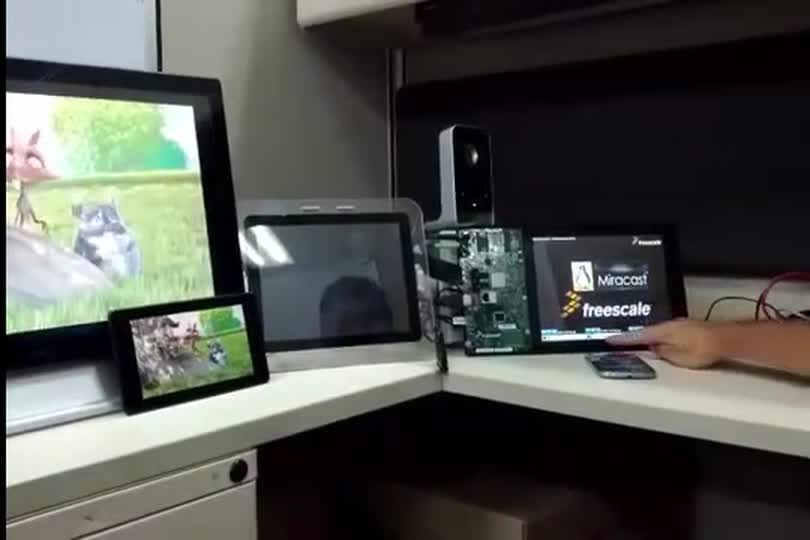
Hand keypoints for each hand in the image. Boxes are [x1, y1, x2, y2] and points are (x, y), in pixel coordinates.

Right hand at [607, 319, 721, 369]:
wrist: (725, 339)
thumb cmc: (704, 348)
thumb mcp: (679, 358)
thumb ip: (663, 354)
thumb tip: (653, 350)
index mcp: (663, 332)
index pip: (638, 336)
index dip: (623, 339)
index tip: (610, 340)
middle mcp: (670, 325)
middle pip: (647, 332)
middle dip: (635, 337)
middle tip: (622, 342)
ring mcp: (680, 325)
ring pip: (658, 331)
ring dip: (649, 337)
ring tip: (641, 344)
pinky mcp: (689, 328)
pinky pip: (668, 332)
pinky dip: (661, 337)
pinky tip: (663, 343)